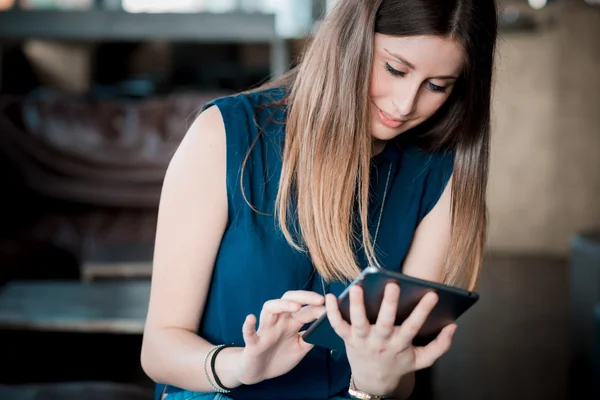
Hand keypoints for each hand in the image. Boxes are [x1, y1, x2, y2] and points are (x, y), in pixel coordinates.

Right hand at [233, 290, 324, 385]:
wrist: (258, 372)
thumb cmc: (279, 357)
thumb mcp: (300, 348)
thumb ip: (311, 337)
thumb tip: (327, 327)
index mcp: (290, 323)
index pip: (304, 309)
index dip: (317, 307)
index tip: (331, 306)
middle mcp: (278, 322)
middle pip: (288, 300)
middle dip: (303, 297)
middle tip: (319, 299)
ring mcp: (265, 330)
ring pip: (269, 309)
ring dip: (282, 305)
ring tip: (295, 306)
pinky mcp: (253, 343)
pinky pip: (249, 333)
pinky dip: (248, 326)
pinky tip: (251, 318)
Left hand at [325, 283, 456, 395]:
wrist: (374, 381)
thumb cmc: (398, 363)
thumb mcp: (422, 360)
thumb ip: (440, 346)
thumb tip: (453, 327)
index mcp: (400, 344)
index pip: (413, 327)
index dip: (423, 311)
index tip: (432, 294)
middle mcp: (380, 341)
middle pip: (384, 322)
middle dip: (389, 304)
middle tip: (393, 285)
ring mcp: (362, 340)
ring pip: (358, 322)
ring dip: (357, 305)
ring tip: (358, 287)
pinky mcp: (347, 339)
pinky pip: (337, 325)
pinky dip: (332, 312)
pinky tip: (331, 296)